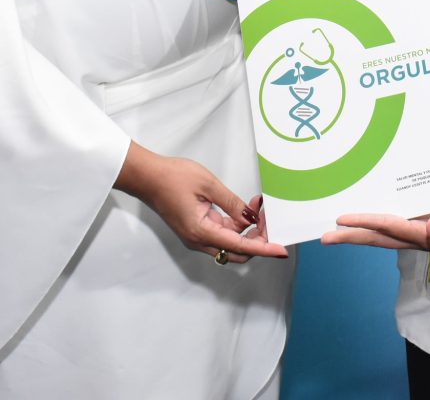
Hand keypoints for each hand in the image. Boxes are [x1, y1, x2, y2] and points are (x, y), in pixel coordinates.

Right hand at [115, 143, 287, 262]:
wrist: (148, 177)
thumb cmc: (172, 178)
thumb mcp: (208, 185)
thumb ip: (232, 203)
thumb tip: (250, 217)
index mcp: (202, 232)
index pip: (241, 246)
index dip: (264, 248)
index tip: (281, 250)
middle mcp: (199, 240)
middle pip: (238, 251)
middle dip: (258, 238)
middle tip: (269, 216)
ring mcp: (197, 236)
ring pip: (231, 243)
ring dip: (247, 230)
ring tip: (258, 206)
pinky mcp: (196, 229)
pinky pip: (222, 233)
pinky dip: (236, 225)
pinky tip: (245, 209)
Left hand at [320, 198, 429, 252]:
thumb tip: (429, 228)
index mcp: (429, 235)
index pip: (391, 227)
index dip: (366, 223)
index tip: (342, 219)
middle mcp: (421, 237)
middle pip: (380, 238)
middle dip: (351, 237)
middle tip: (324, 237)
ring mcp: (422, 235)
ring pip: (385, 236)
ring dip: (360, 234)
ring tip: (337, 230)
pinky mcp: (427, 229)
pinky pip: (396, 228)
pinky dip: (377, 225)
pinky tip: (368, 220)